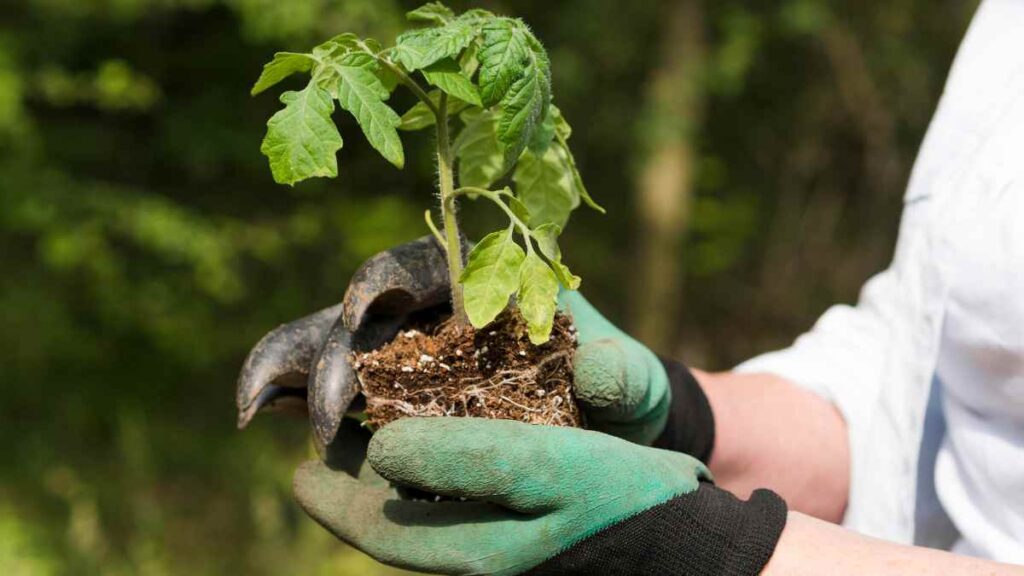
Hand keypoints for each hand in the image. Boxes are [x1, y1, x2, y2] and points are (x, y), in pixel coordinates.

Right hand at [236, 235, 706, 452]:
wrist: (604, 434)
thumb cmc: (618, 393)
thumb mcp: (632, 383)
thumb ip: (622, 374)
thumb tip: (597, 370)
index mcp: (482, 283)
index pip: (422, 264)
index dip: (385, 276)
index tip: (366, 308)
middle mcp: (430, 312)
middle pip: (363, 315)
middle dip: (334, 356)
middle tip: (327, 417)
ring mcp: (401, 355)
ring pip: (328, 346)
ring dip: (289, 372)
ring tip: (253, 409)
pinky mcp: (384, 398)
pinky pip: (328, 391)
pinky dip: (290, 397)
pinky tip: (261, 417)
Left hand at [294, 417, 784, 575]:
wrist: (688, 537)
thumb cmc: (619, 501)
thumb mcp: (542, 470)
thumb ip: (459, 460)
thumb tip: (377, 450)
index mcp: (471, 551)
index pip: (378, 530)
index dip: (332, 499)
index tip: (298, 469)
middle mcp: (478, 552)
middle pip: (395, 518)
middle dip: (356, 479)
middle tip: (330, 434)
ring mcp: (503, 542)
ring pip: (425, 506)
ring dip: (394, 468)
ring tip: (375, 424)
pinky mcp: (527, 526)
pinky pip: (462, 496)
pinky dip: (438, 464)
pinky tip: (442, 431)